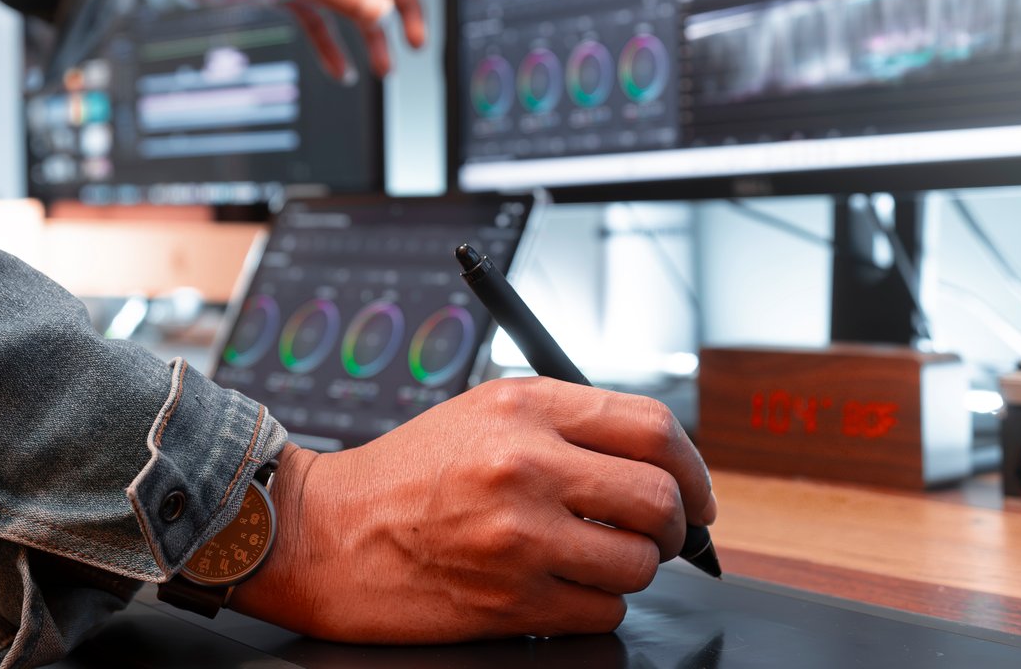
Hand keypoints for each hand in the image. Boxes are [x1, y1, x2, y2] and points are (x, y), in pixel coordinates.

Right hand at [228, 378, 717, 642]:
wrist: (323, 533)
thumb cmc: (404, 475)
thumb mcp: (484, 414)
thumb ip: (570, 427)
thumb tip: (662, 465)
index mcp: (525, 407)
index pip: (653, 428)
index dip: (694, 466)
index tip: (697, 492)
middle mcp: (525, 465)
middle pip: (660, 498)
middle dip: (675, 527)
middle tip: (658, 535)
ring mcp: (518, 536)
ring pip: (638, 563)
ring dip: (629, 569)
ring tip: (589, 559)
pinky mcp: (511, 601)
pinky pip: (602, 613)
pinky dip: (594, 607)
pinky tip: (556, 588)